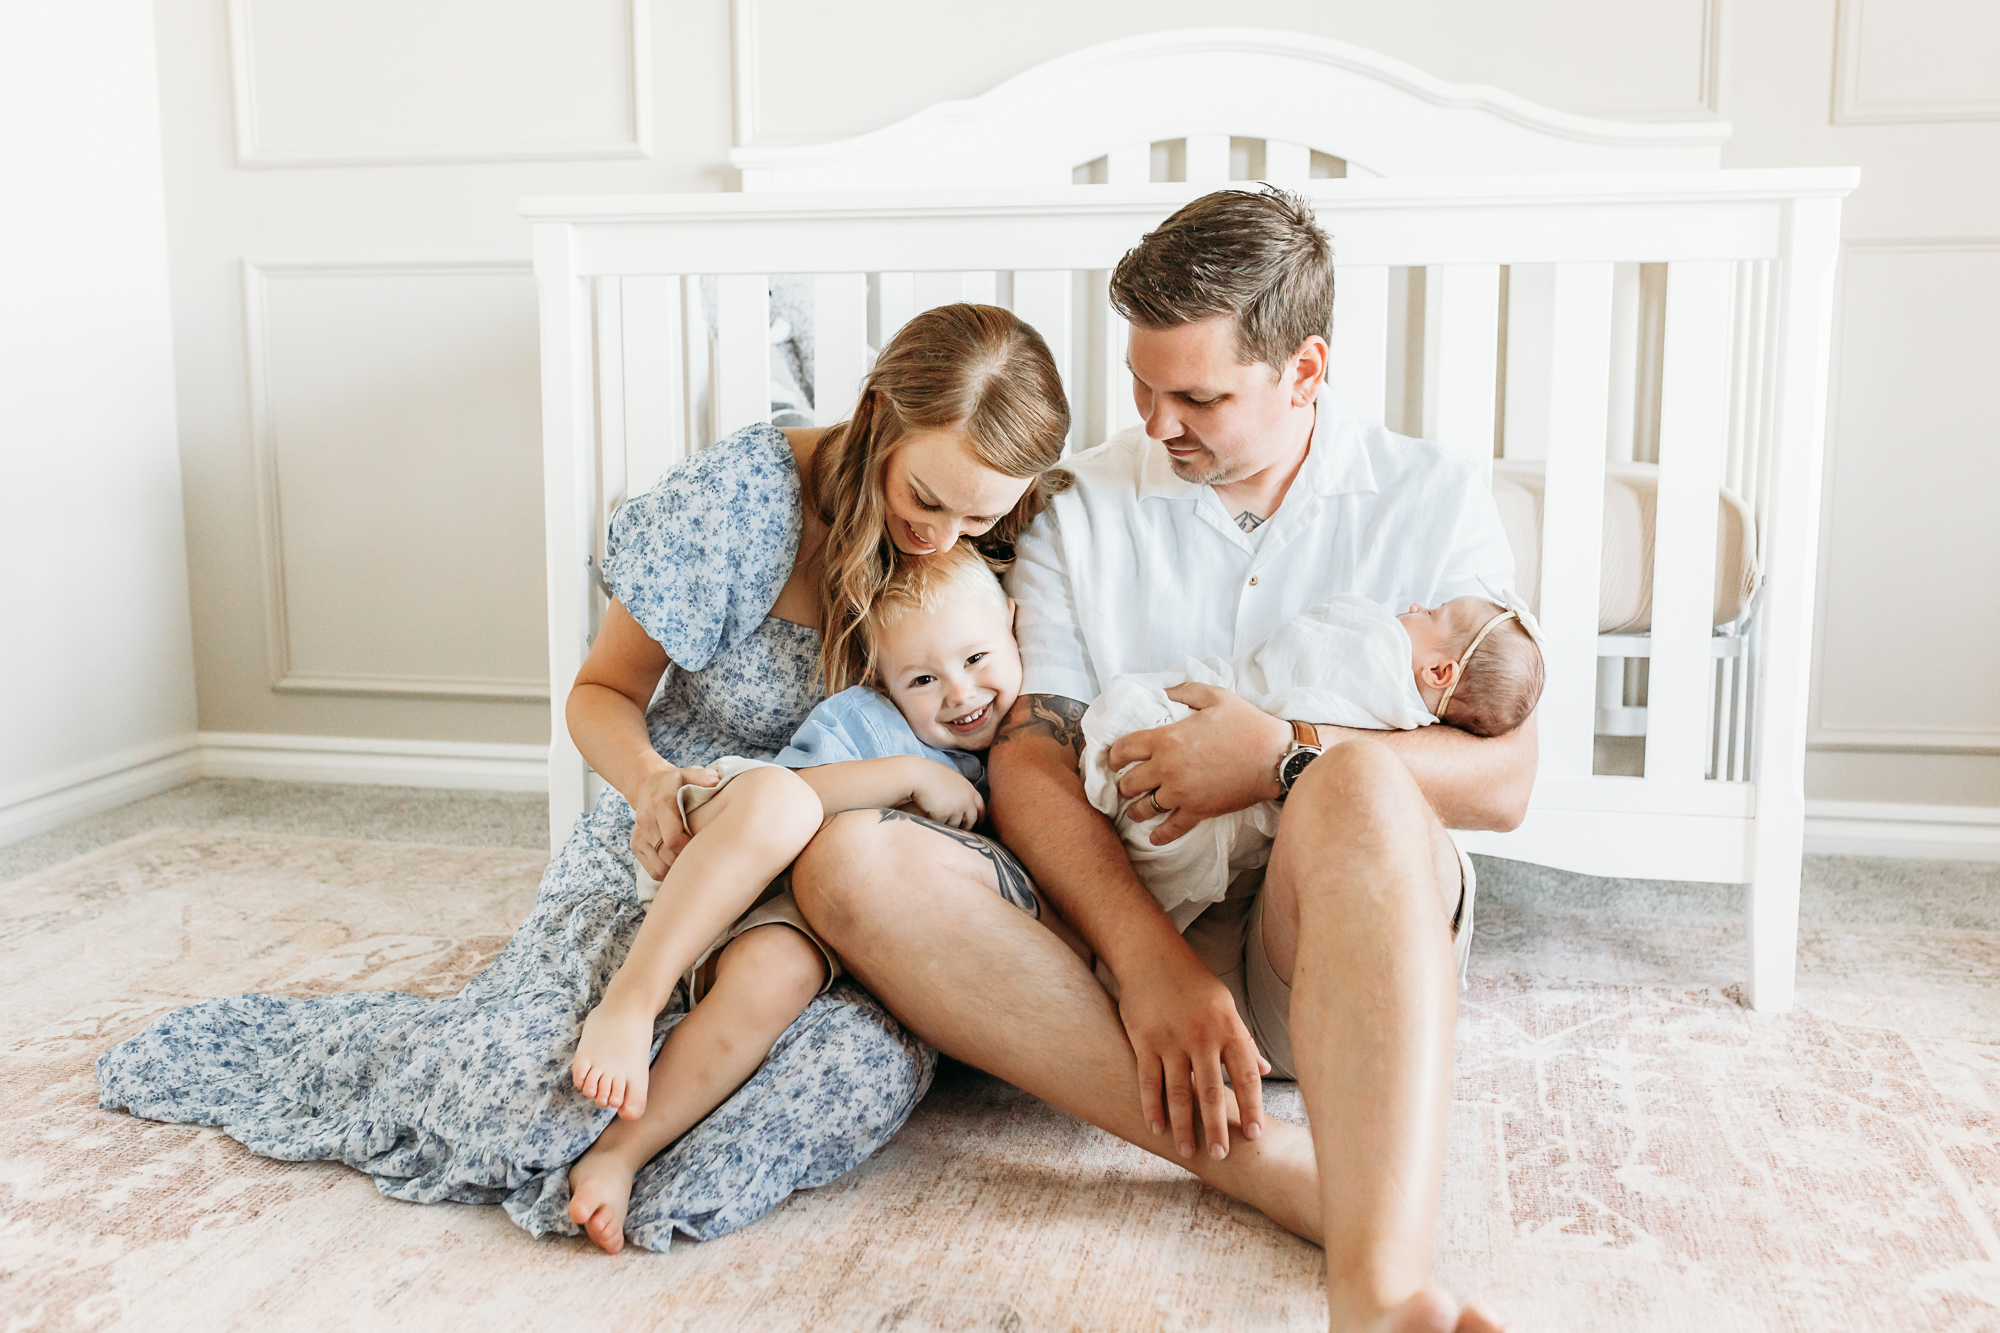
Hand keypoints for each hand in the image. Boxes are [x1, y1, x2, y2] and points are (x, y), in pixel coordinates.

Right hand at [627, 763, 719, 878]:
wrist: (647, 784)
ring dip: (678, 870)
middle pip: (668, 856)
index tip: (706, 846)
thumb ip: (702, 776)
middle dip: (688, 861)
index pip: (673, 839)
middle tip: (705, 857)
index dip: (691, 848)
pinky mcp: (635, 846)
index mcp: (661, 804)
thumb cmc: (675, 782)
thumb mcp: (688, 772)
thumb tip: (714, 782)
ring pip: (660, 869)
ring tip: (693, 862)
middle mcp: (646, 822)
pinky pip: (653, 871)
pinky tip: (680, 865)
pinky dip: (668, 873)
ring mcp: (639, 836)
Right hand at [905, 763, 984, 829]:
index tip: (980, 826)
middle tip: (960, 831)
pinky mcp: (944, 814)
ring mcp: (956, 808)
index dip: (981, 818)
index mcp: (970, 790)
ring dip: (947, 824)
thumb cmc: (931, 775)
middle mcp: (966, 800)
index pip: (981, 808)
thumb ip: (961, 792)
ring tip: (936, 815)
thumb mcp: (952, 780)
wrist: (918, 775)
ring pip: (955, 825)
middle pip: (970, 820)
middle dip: (966, 827)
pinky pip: (941, 824)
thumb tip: (964, 806)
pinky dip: (936, 822)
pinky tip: (929, 814)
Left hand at [1108, 683, 1291, 844]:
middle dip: (1124, 783)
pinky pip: (1171, 829)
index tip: (1114, 760)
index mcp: (1167, 739)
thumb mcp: (1215, 696)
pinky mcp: (1198, 811)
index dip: (1113, 755)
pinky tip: (1154, 837)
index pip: (1123, 749)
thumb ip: (1185, 691)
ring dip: (1135, 809)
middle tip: (1127, 784)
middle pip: (1128, 783)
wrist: (1276, 758)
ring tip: (1135, 809)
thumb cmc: (1247, 725)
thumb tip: (1165, 691)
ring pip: (1143, 809)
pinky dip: (1160, 835)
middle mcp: (1168, 768)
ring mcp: (1182, 793)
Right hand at [1115, 948, 1269, 1158]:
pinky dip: (1152, 1106)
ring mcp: (1171, 1039)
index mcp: (1228, 1028)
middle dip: (1217, 1126)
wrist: (1152, 955)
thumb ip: (1245, 1042)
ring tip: (1189, 1150)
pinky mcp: (1144, 1040)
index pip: (1246, 1075)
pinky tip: (1157, 1127)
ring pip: (1179, 1091)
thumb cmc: (1194, 983)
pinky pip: (1149, 1080)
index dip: (1252, 1106)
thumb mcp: (1226, 1007)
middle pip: (1212, 1090)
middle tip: (1221, 1155)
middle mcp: (1202, 1036)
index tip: (1255, 1135)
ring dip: (1183, 1125)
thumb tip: (1266, 1071)